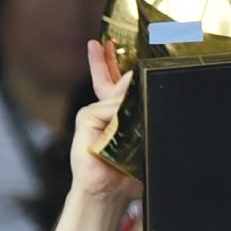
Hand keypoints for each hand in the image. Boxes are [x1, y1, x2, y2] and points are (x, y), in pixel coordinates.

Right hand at [73, 40, 143, 209]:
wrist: (110, 190)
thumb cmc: (129, 169)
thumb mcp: (144, 139)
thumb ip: (143, 114)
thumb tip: (138, 86)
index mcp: (119, 114)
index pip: (115, 83)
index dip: (113, 63)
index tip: (111, 44)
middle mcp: (104, 110)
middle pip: (110, 80)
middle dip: (106, 60)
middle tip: (107, 40)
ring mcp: (93, 113)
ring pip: (121, 98)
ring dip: (131, 111)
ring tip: (130, 135)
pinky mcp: (86, 119)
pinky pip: (111, 110)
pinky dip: (120, 121)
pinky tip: (117, 138)